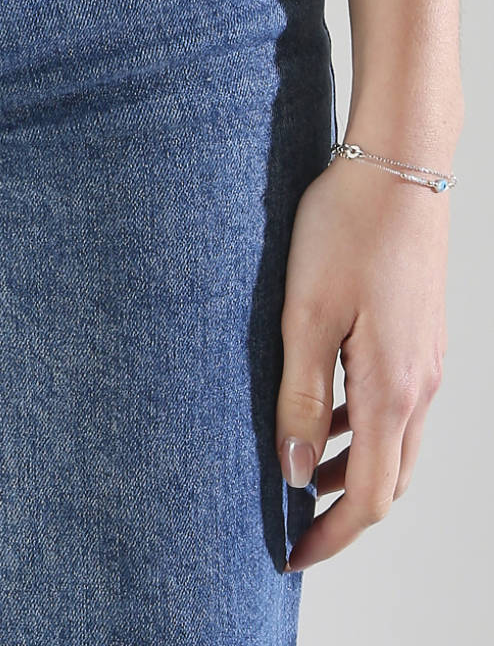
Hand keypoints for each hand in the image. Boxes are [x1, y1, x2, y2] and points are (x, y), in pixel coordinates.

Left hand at [276, 152, 449, 570]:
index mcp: (392, 390)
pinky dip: (363, 427)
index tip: (292, 555)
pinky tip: (326, 408)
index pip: (370, 497)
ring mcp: (427, 360)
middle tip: (294, 528)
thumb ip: (300, 395)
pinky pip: (396, 404)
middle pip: (389, 480)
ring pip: (395, 442)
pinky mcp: (421, 335)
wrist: (398, 164)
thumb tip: (295, 471)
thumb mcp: (306, 313)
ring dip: (352, 469)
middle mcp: (420, 385)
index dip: (331, 536)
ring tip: (300, 473)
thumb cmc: (347, 228)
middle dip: (343, 513)